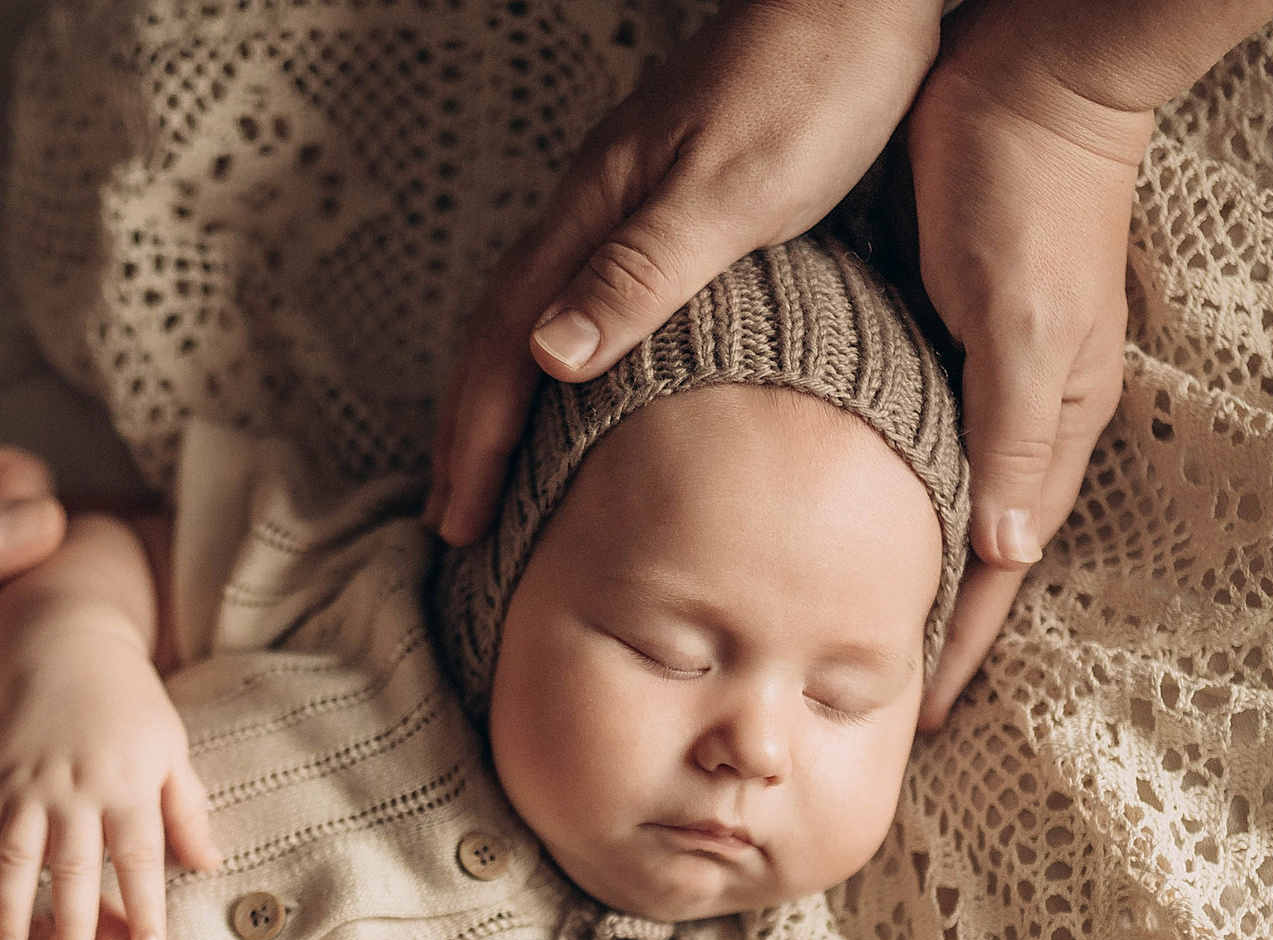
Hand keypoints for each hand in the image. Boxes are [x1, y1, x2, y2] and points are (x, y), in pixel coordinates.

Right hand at [0, 601, 219, 939]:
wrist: (69, 654)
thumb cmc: (132, 708)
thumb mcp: (171, 751)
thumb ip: (188, 810)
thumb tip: (210, 865)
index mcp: (128, 784)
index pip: (139, 856)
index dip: (144, 905)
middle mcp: (76, 788)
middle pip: (75, 865)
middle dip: (75, 922)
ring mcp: (30, 786)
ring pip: (17, 857)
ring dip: (13, 909)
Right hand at [424, 0, 939, 545]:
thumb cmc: (816, 85)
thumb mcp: (734, 190)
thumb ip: (642, 273)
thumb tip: (546, 359)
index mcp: (594, 209)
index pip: (502, 342)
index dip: (476, 439)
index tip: (460, 520)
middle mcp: (593, 207)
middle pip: (499, 335)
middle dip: (470, 435)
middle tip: (456, 522)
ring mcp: (625, 202)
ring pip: (533, 318)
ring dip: (505, 404)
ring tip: (497, 476)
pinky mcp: (668, 202)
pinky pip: (582, 301)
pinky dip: (558, 365)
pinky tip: (581, 395)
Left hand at [906, 25, 1146, 730]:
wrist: (1031, 74)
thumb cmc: (1026, 188)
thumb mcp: (1016, 319)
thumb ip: (1012, 436)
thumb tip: (1007, 555)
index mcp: (1049, 418)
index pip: (1001, 566)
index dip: (962, 642)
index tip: (918, 717)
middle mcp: (1024, 409)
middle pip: (979, 549)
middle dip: (939, 624)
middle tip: (880, 693)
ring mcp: (991, 372)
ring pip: (950, 500)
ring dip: (916, 567)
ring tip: (862, 628)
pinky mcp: (952, 331)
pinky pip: (923, 442)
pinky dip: (897, 493)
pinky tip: (854, 514)